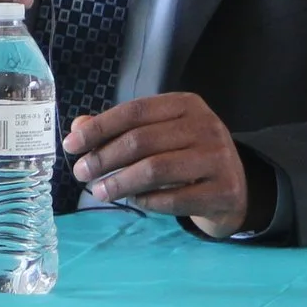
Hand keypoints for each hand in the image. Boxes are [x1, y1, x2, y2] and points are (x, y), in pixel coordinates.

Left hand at [64, 92, 268, 236]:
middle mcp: (206, 126)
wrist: (235, 189)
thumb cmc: (186, 156)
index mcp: (186, 105)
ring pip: (155, 169)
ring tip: (98, 191)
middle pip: (141, 141)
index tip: (71, 145)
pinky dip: (147, 201)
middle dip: (103, 158)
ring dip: (119, 183)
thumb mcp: (158, 134)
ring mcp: (219, 159)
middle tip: (80, 173)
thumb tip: (78, 127)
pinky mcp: (224, 191)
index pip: (134, 111)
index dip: (99, 128)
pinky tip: (133, 201)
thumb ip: (119, 130)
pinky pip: (174, 198)